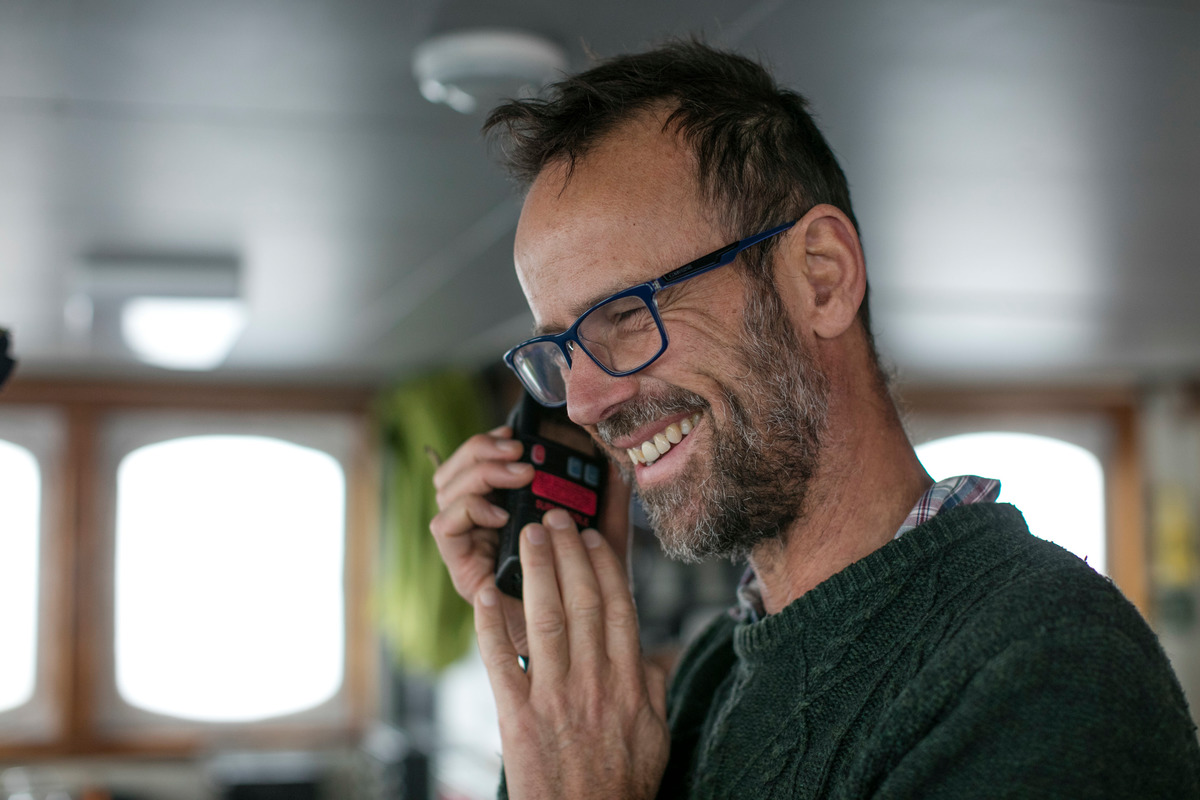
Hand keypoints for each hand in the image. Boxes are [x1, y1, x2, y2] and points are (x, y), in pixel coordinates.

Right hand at [430, 425, 632, 656]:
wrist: (580, 654)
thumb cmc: (590, 600)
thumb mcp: (604, 543)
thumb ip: (609, 505)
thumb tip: (620, 462)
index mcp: (504, 513)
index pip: (475, 464)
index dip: (488, 443)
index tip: (516, 436)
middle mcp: (478, 528)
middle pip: (453, 472)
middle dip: (482, 452)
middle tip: (518, 454)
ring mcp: (467, 548)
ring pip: (445, 492)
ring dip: (479, 473)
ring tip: (517, 475)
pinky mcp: (462, 571)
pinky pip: (445, 529)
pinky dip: (468, 510)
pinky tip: (501, 513)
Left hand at [474, 508, 668, 799]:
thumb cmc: (621, 784)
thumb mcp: (656, 734)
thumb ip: (653, 686)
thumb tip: (659, 649)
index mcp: (627, 683)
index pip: (618, 608)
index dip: (605, 566)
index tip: (594, 536)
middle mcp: (593, 682)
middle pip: (583, 601)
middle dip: (569, 553)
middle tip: (556, 518)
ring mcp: (554, 698)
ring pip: (546, 619)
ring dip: (536, 572)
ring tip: (528, 535)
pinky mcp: (518, 718)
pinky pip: (502, 663)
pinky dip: (491, 626)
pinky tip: (486, 594)